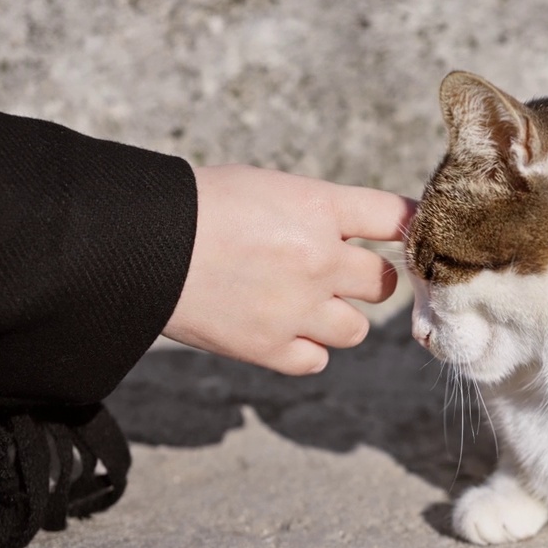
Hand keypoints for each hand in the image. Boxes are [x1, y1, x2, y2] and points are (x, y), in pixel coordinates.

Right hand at [162, 164, 414, 374]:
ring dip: (338, 318)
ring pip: (356, 329)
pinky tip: (285, 330)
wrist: (136, 241)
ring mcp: (297, 308)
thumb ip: (318, 213)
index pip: (398, 218)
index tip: (411, 236)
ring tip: (304, 303)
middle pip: (386, 282)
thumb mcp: (269, 187)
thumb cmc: (199, 205)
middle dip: (368, 279)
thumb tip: (356, 236)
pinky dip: (306, 349)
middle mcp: (319, 260)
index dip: (411, 228)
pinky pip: (316, 359)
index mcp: (319, 208)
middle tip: (342, 273)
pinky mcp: (268, 347)